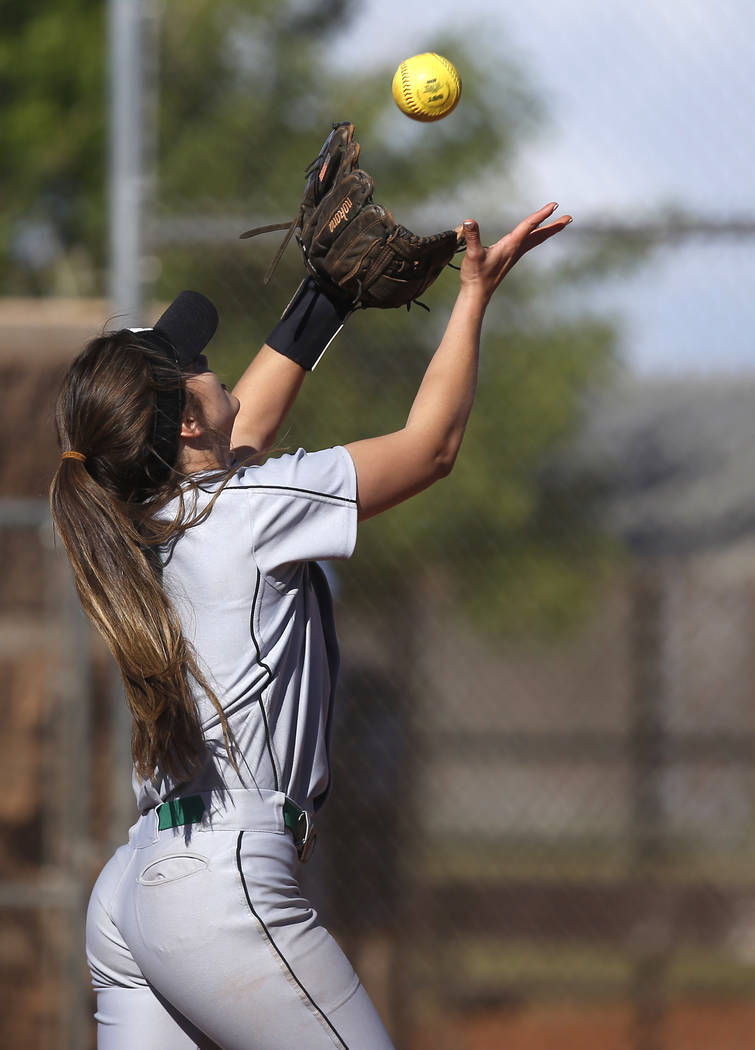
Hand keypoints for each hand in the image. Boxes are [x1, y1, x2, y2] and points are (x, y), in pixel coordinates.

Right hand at [457, 203, 571, 304]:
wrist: (477, 293)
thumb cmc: (475, 275)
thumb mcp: (473, 254)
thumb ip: (472, 237)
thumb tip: (469, 221)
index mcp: (511, 245)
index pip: (529, 226)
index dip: (541, 214)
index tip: (554, 205)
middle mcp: (516, 249)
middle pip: (540, 235)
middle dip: (554, 226)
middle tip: (570, 218)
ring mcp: (515, 254)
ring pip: (536, 239)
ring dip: (548, 230)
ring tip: (560, 224)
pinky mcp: (511, 257)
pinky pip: (530, 243)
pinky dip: (537, 236)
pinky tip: (536, 235)